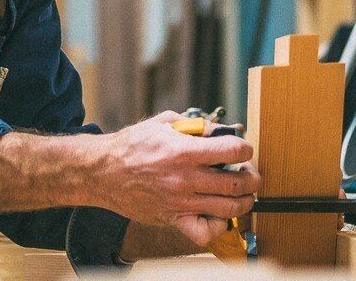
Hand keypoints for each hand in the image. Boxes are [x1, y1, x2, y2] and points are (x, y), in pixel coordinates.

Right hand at [89, 111, 259, 246]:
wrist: (104, 171)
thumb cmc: (130, 146)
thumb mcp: (161, 123)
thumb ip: (191, 125)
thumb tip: (214, 129)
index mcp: (184, 151)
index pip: (232, 151)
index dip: (245, 149)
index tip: (244, 149)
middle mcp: (185, 179)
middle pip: (236, 183)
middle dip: (251, 178)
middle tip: (250, 174)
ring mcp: (180, 202)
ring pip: (228, 209)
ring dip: (244, 202)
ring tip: (244, 195)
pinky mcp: (173, 218)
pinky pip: (204, 232)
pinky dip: (217, 226)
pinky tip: (218, 215)